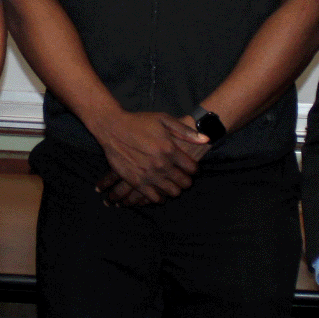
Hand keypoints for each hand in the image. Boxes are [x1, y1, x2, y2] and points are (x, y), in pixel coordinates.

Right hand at [89, 110, 207, 205]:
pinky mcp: (136, 182)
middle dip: (187, 181)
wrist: (112, 127)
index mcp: (170, 149)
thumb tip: (206, 139)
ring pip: (171, 192)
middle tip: (184, 178)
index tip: (192, 169)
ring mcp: (149, 174)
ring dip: (175, 190)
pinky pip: (154, 198)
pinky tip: (160, 192)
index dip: (194, 170)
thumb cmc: (139, 122)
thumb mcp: (163, 119)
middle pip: (184, 182)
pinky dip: (160, 197)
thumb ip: (185, 131)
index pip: (192, 168)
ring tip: (172, 185)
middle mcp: (161, 164)